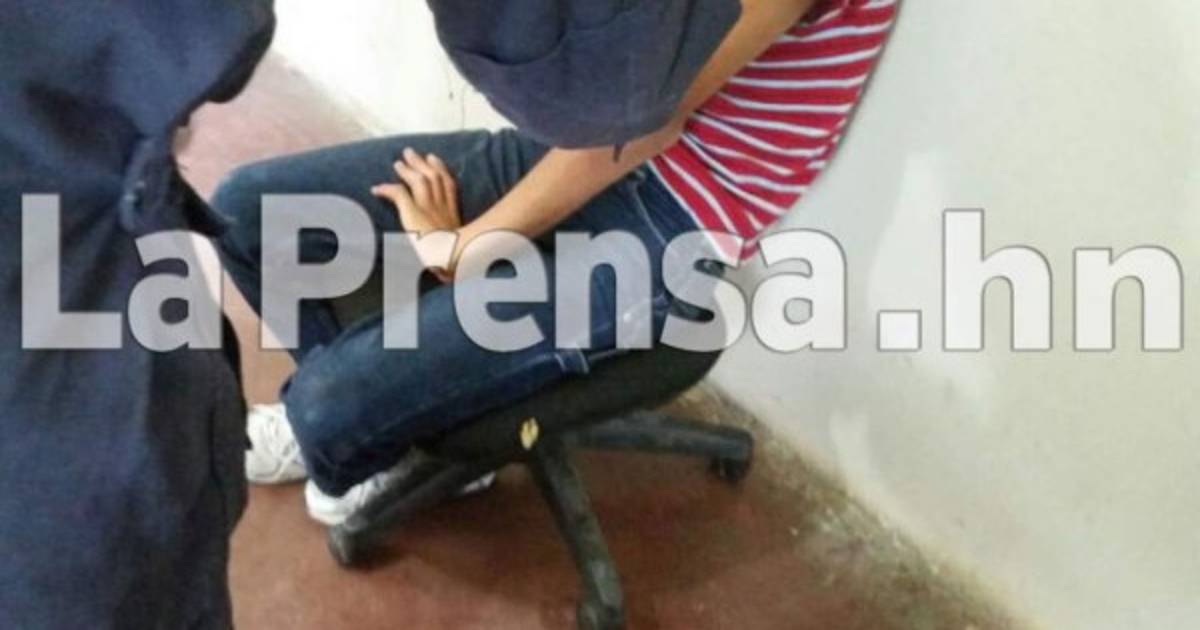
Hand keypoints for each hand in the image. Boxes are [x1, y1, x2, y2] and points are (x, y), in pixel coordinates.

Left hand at [372, 148, 461, 281]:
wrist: (452, 260)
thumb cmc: (454, 260)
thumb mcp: (458, 248)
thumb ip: (451, 241)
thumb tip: (446, 246)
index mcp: (453, 214)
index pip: (449, 185)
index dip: (441, 169)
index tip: (434, 159)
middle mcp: (442, 207)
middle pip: (434, 177)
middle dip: (421, 163)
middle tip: (410, 152)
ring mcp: (428, 209)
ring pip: (419, 181)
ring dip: (408, 170)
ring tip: (397, 163)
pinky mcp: (414, 213)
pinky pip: (400, 194)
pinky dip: (388, 189)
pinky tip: (376, 189)